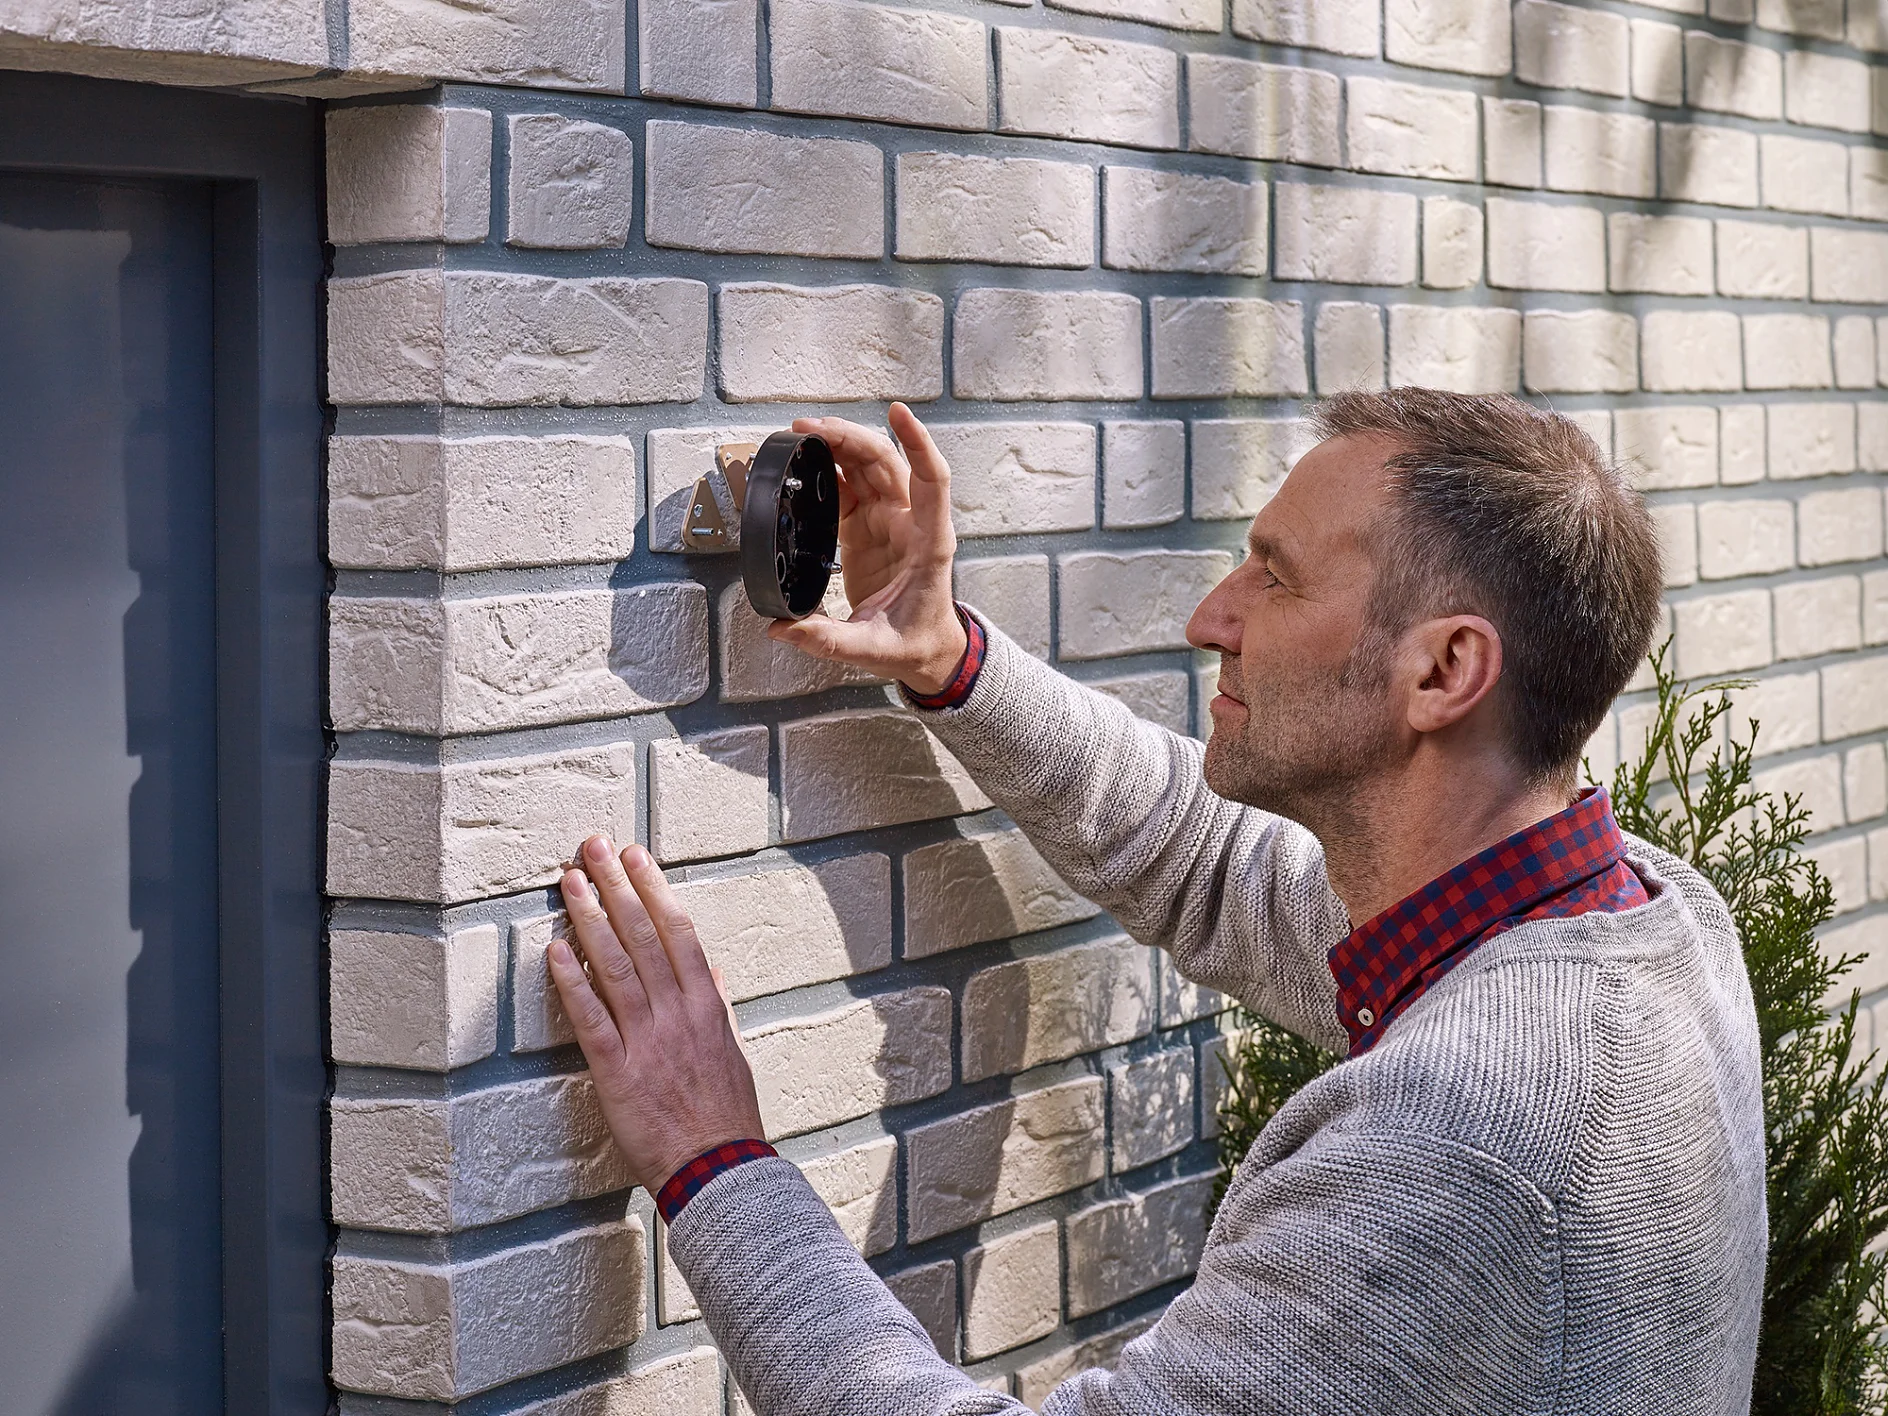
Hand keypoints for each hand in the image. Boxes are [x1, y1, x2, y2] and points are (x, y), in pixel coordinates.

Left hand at [546, 834, 765, 1195]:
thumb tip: (709, 970)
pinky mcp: (618, 1073)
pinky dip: (572, 984)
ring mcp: (647, 1041)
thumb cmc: (726, 1116)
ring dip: (590, 920)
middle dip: (616, 887)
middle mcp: (677, 1014)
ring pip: (615, 967)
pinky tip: (554, 952)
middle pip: (643, 937)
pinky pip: (592, 1020)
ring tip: (570, 882)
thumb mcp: (732, 1052)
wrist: (720, 1170)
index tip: (636, 858)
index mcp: (705, 1006)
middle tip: (593, 848)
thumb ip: (716, 1006)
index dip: (654, 890)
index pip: (678, 932)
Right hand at [766, 402, 966, 696]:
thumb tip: (783, 628)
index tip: (899, 413)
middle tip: (809, 427)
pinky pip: (852, 487)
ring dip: (840, 444)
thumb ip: (828, 640)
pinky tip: (809, 459)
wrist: (927, 652)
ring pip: (869, 467)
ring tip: (803, 433)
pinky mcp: (869, 528)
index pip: (932, 480)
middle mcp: (911, 523)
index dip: (918, 443)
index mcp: (927, 543)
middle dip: (851, 437)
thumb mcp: (873, 651)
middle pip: (887, 462)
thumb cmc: (915, 645)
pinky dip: (832, 469)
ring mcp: (890, 522)